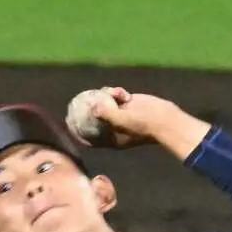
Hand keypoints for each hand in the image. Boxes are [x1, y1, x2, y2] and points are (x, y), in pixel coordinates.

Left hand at [72, 87, 210, 158]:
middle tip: (78, 100)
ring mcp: (119, 116)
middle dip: (87, 109)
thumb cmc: (144, 124)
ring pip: (103, 104)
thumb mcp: (124, 120)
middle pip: (93, 119)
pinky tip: (125, 93)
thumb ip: (108, 114)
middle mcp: (113, 128)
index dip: (77, 131)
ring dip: (106, 96)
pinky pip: (113, 96)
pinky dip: (116, 92)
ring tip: (118, 95)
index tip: (68, 121)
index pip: (89, 138)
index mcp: (111, 138)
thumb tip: (94, 107)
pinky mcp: (126, 105)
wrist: (164, 118)